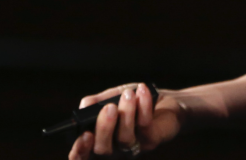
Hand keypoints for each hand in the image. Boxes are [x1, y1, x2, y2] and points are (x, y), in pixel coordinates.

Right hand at [68, 83, 185, 158]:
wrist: (164, 100)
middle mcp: (115, 148)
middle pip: (102, 149)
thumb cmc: (134, 101)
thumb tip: (84, 106)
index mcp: (101, 139)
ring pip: (124, 138)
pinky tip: (142, 91)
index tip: (84, 135)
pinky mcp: (152, 140)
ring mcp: (134, 146)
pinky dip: (143, 106)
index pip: (84, 156)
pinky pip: (144, 125)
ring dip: (126, 113)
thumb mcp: (110, 97)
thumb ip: (94, 102)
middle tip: (109, 108)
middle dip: (104, 128)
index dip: (80, 151)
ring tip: (129, 94)